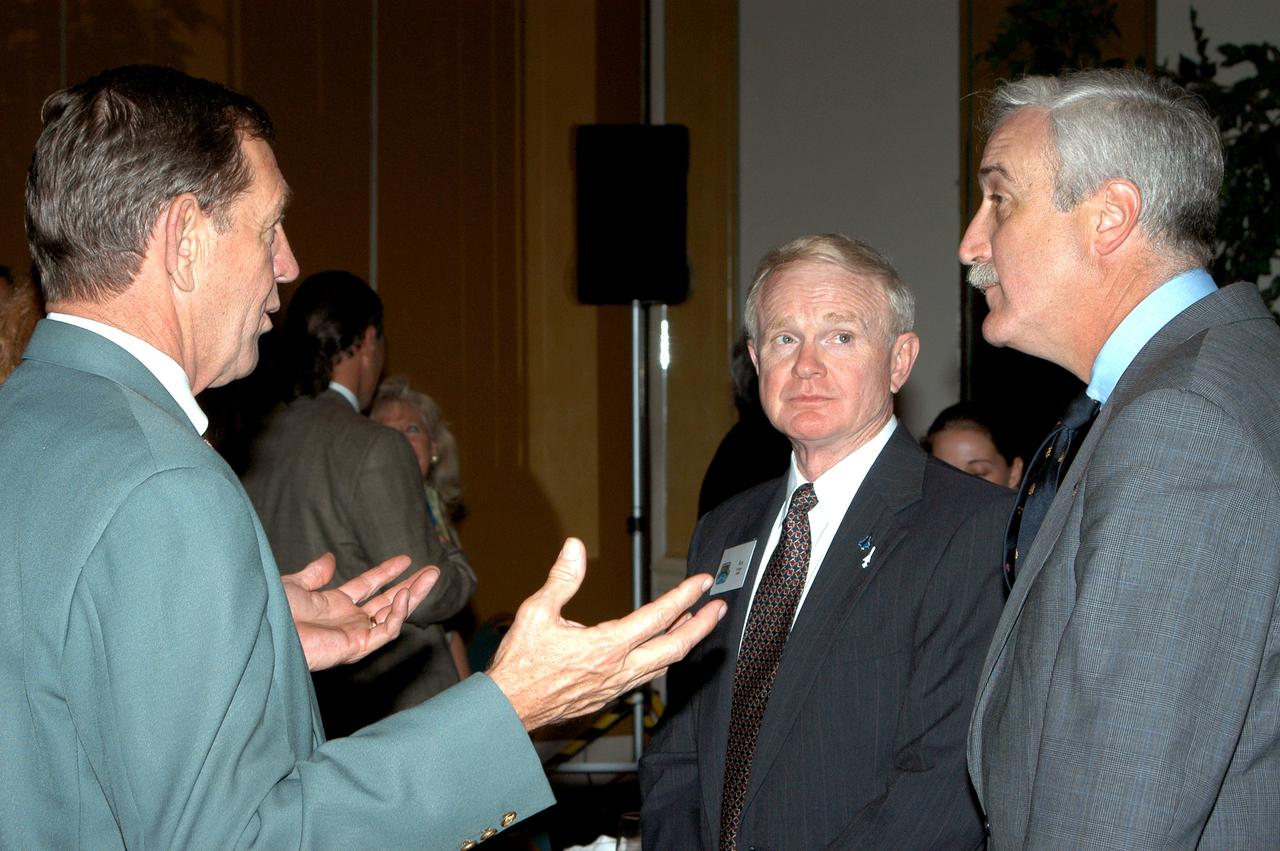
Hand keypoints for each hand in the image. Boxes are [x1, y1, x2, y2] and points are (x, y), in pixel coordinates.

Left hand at [281, 552, 438, 670]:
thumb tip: (329, 558)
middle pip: (388, 601)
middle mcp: (348, 621)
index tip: (406, 559)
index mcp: (334, 605)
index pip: (369, 586)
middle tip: (434, 570)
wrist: (264, 629)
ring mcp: (353, 634)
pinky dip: (399, 615)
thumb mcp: (294, 585)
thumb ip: (314, 575)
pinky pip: (385, 632)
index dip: (387, 572)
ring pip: (394, 616)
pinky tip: (405, 595)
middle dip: (412, 585)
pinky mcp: (355, 647)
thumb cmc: (271, 611)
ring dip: (414, 596)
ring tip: (431, 576)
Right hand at [487, 538, 726, 729]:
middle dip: (702, 626)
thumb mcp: (536, 613)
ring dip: (683, 642)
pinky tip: (660, 650)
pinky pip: (645, 678)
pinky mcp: (607, 698)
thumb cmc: (519, 663)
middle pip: (674, 647)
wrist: (507, 710)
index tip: (703, 582)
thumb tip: (574, 547)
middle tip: (719, 608)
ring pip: (662, 665)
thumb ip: (562, 579)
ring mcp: (615, 687)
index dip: (685, 597)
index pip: (658, 617)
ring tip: (695, 624)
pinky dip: (661, 659)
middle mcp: (619, 669)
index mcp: (606, 646)